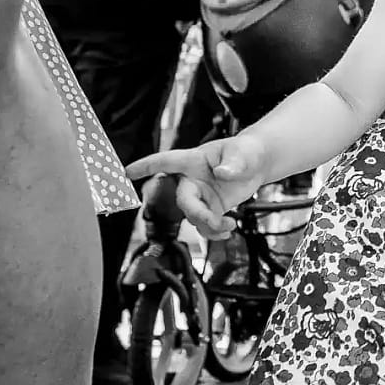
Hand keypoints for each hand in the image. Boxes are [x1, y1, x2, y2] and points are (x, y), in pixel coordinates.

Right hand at [126, 136, 267, 239]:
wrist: (257, 164)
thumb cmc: (245, 151)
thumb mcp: (242, 154)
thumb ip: (233, 164)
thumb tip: (222, 173)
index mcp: (193, 160)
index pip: (165, 161)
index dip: (145, 166)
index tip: (127, 172)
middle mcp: (192, 180)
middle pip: (183, 200)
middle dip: (196, 214)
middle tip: (215, 221)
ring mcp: (200, 196)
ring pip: (193, 217)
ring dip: (209, 227)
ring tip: (228, 226)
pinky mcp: (210, 208)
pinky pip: (204, 225)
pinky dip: (214, 233)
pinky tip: (227, 231)